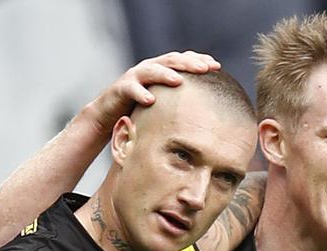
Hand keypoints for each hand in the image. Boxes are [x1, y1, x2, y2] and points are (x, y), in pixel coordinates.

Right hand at [89, 50, 220, 132]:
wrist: (110, 113)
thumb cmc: (141, 108)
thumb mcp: (164, 101)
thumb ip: (180, 99)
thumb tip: (208, 109)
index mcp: (162, 69)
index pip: (183, 60)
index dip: (199, 60)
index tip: (217, 66)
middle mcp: (149, 68)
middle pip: (171, 61)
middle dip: (188, 63)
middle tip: (204, 68)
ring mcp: (135, 76)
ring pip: (152, 71)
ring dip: (165, 74)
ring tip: (178, 80)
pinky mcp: (121, 88)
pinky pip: (132, 89)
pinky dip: (141, 93)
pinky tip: (151, 100)